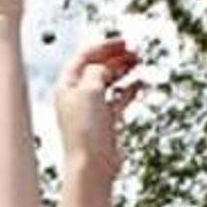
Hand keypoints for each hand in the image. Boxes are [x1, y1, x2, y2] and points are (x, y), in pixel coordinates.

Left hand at [55, 38, 142, 180]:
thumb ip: (97, 70)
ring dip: (124, 70)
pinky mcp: (105, 122)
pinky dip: (129, 89)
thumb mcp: (90, 89)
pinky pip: (118, 99)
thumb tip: (105, 67)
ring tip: (139, 62)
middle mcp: (77, 96)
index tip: (123, 42)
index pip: (84, 57)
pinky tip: (140, 83)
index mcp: (67, 86)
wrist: (93, 164)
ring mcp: (91, 109)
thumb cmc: (86, 131)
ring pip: (109, 82)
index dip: (104, 46)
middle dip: (116, 57)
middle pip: (97, 68)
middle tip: (135, 52)